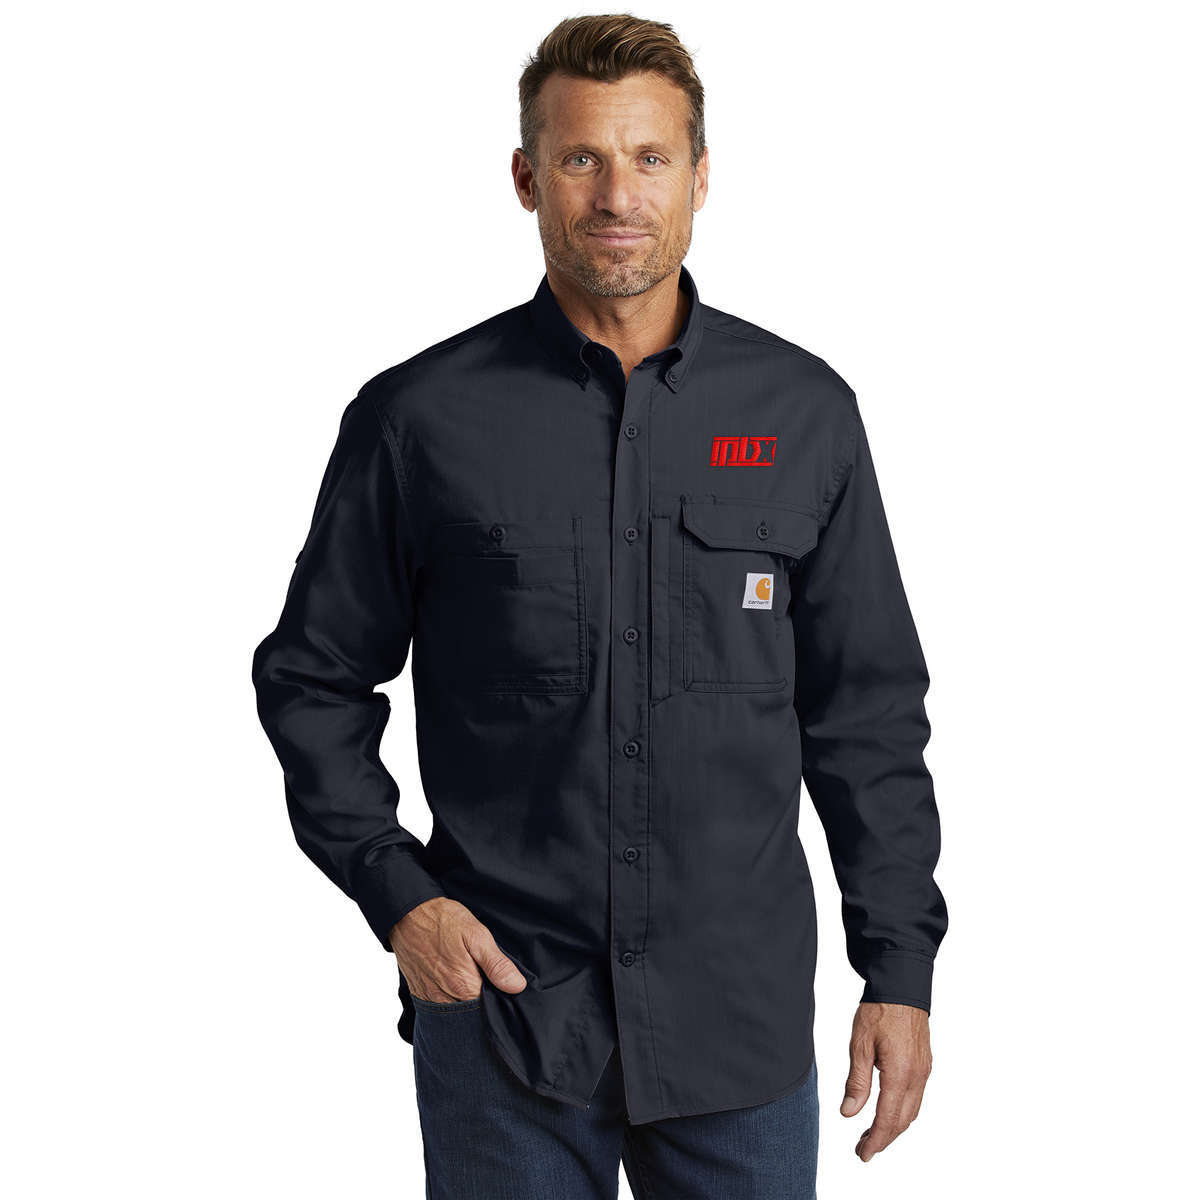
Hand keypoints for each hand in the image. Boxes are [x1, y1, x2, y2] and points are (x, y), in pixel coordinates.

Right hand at [388, 896, 526, 1002]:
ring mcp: (430, 998)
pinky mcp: (420, 993)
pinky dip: (451, 1004)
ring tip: (474, 986)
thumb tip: (517, 986)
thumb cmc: (442, 921)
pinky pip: (439, 1010)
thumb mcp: (476, 935)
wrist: (407, 913)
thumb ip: (496, 964)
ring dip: (467, 1007)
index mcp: (463, 986)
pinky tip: (457, 989)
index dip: (501, 1004)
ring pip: (455, 1015)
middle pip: (472, 1017)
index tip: (507, 993)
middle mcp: (445, 999)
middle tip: (490, 986)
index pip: (490, 1011)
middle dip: (484, 1008)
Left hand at [840, 1002, 931, 1161]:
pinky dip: (902, 1112)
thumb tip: (850, 1113)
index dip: (875, 1140)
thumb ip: (857, 1082)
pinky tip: (889, 1111)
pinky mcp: (925, 1064)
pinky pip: (916, 1097)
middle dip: (884, 1138)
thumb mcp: (860, 1045)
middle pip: (902, 1121)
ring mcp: (924, 1071)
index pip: (887, 1119)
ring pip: (912, 1111)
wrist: (902, 986)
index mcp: (900, 1074)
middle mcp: (917, 1077)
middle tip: (863, 1149)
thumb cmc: (880, 1011)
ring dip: (894, 1127)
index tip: (863, 1154)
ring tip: (873, 1135)